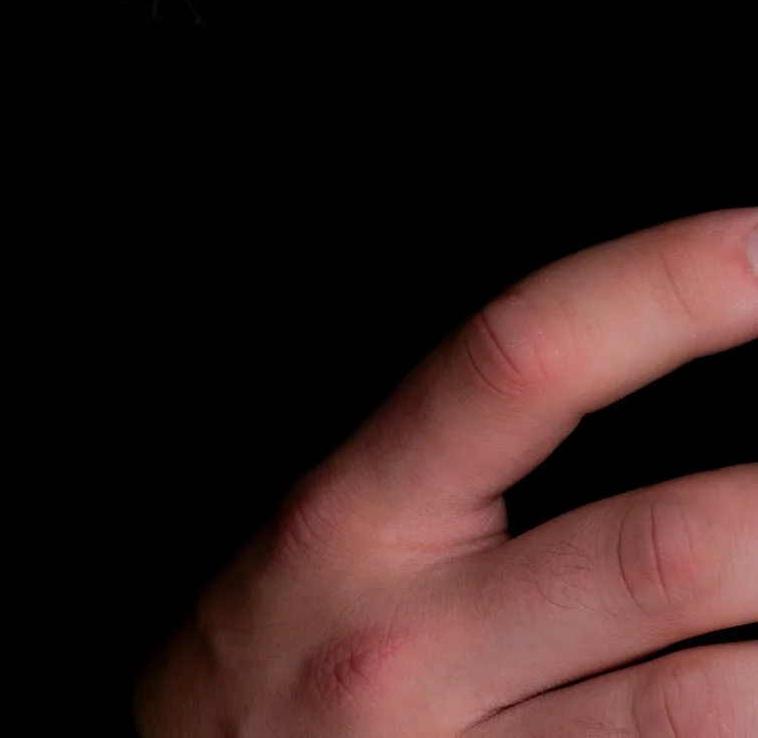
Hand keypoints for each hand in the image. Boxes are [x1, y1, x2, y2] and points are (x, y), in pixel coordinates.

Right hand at [139, 210, 757, 735]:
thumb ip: (461, 449)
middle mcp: (412, 646)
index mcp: (358, 516)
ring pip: (703, 711)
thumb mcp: (330, 529)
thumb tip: (623, 360)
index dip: (659, 288)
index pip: (523, 361)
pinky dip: (751, 733)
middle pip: (654, 554)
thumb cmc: (272, 662)